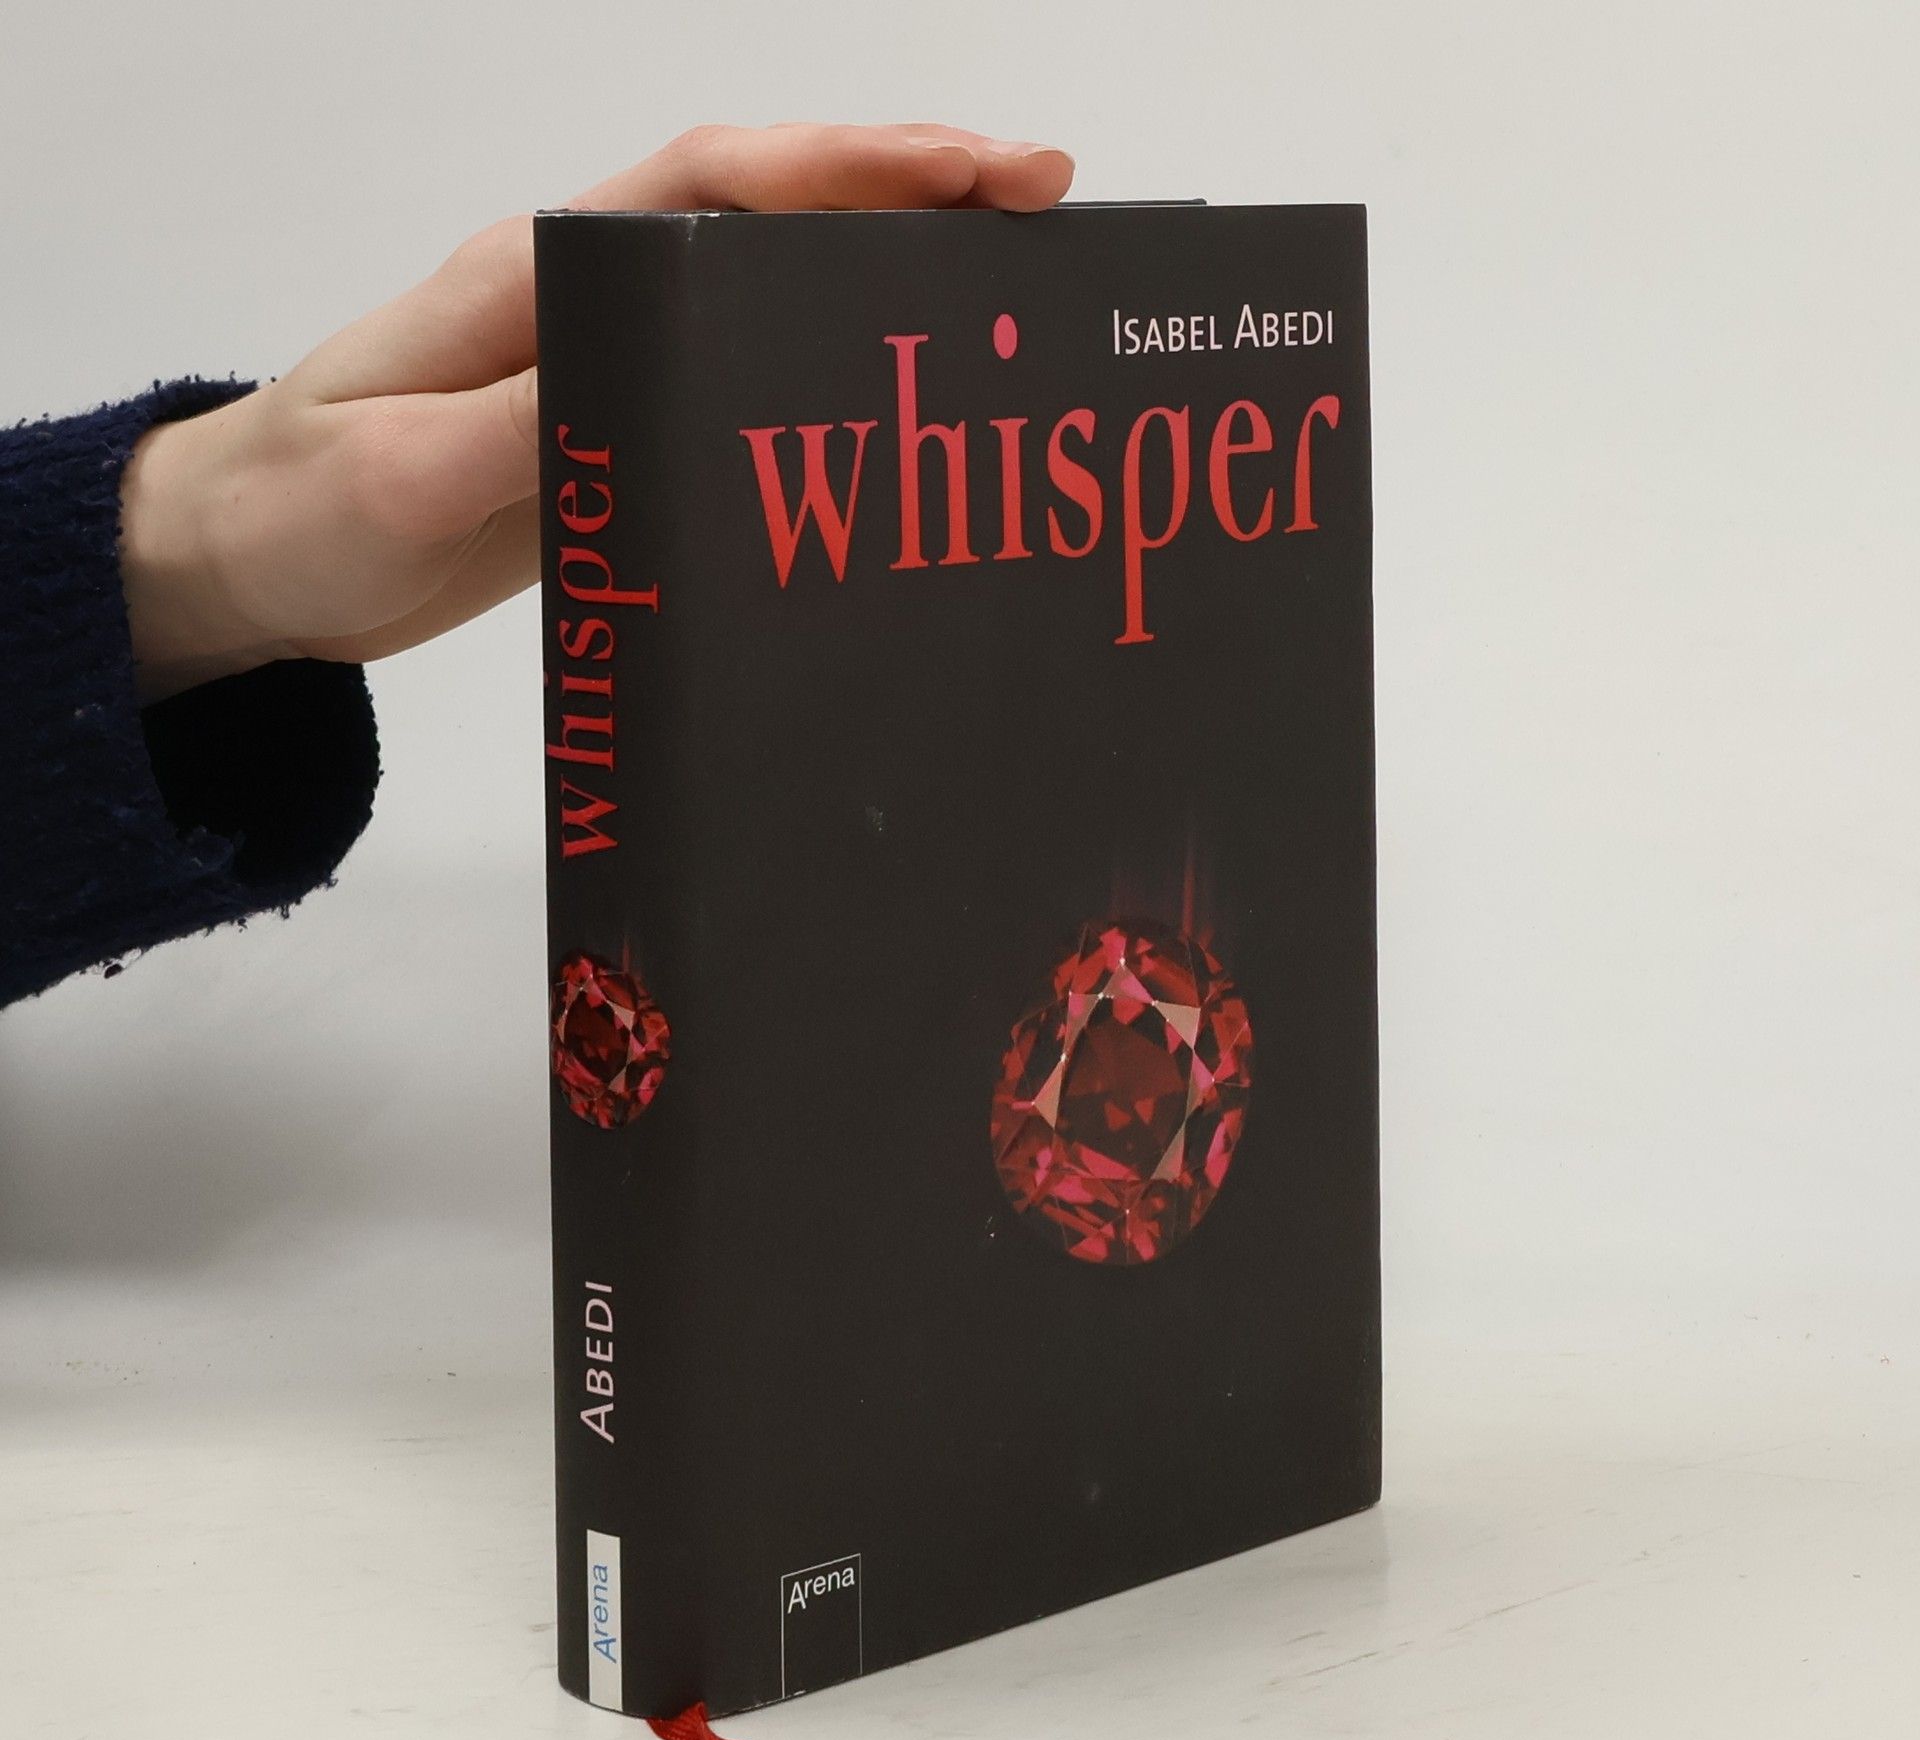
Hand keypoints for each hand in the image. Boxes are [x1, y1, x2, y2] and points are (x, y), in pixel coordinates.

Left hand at [119, 123, 1073, 701]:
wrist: (246, 562)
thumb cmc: (299, 505)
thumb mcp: (401, 474)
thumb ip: (524, 427)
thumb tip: (656, 384)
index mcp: (540, 275)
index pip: (717, 186)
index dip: (850, 167)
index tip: (976, 172)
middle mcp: (585, 299)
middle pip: (768, 219)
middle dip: (905, 205)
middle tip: (1040, 223)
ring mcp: (603, 364)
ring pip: (764, 297)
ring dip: (876, 285)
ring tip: (998, 307)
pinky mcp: (610, 435)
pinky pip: (735, 387)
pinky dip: (819, 376)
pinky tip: (884, 412)